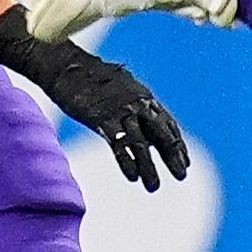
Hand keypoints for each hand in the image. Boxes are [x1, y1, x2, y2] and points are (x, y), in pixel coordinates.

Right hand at [37, 53, 190, 190]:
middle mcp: (138, 104)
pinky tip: (133, 177)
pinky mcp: (102, 118)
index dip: (177, 144)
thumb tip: (145, 127)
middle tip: (182, 175)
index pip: (168, 124)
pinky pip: (119, 144)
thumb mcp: (122, 89)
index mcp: (144, 97)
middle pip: (161, 133)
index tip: (185, 162)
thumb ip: (135, 106)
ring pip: (141, 143)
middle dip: (173, 155)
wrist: (66, 65)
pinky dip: (127, 161)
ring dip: (149, 167)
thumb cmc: (92, 78)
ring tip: (153, 186)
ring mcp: (121, 111)